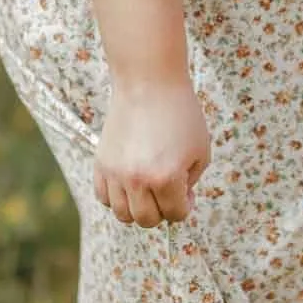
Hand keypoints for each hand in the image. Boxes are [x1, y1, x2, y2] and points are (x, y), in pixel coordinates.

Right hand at [94, 76, 210, 227]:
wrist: (148, 82)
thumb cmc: (180, 113)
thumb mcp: (200, 150)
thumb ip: (190, 182)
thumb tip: (176, 201)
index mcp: (166, 178)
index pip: (175, 214)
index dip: (186, 205)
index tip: (188, 192)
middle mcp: (137, 180)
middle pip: (147, 220)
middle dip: (162, 211)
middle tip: (168, 191)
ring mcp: (115, 173)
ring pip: (122, 214)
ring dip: (138, 208)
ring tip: (148, 189)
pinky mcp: (101, 163)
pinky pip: (103, 197)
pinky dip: (116, 197)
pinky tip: (130, 182)